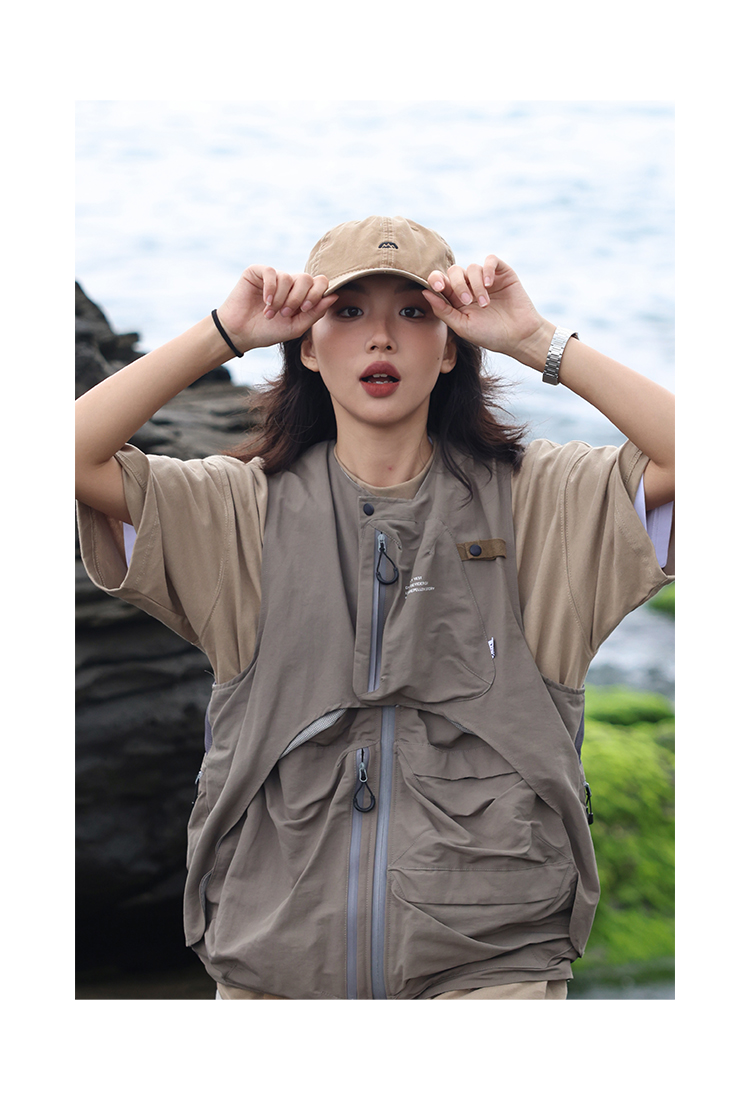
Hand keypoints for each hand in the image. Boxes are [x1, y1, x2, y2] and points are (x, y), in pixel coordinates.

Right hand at [215, 266, 338, 351]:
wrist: (242, 333)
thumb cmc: (269, 331)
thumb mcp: (296, 327)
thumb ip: (315, 313)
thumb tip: (334, 296)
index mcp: (301, 294)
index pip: (320, 282)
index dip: (317, 293)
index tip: (305, 309)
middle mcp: (289, 282)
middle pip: (306, 278)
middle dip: (298, 298)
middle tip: (286, 313)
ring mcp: (274, 276)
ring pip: (288, 277)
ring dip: (281, 299)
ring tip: (270, 313)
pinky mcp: (257, 272)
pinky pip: (272, 272)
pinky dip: (271, 289)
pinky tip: (265, 302)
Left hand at [421, 256, 552, 363]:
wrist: (518, 336)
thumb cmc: (490, 335)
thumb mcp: (462, 327)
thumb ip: (443, 311)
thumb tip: (425, 292)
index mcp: (456, 299)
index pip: (440, 281)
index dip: (435, 279)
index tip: (438, 287)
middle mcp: (470, 286)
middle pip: (454, 271)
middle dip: (457, 284)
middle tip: (467, 301)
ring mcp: (486, 279)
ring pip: (472, 268)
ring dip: (476, 285)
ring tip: (485, 303)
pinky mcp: (502, 273)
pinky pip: (490, 260)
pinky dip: (487, 269)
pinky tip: (489, 285)